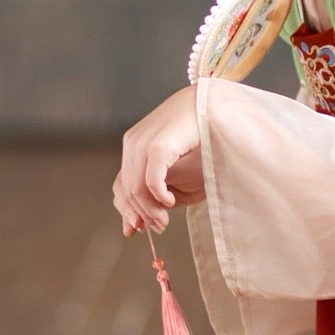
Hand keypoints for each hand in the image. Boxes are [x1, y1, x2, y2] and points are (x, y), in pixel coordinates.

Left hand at [114, 85, 201, 236]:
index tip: (138, 229)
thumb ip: (158, 184)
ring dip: (150, 210)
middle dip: (141, 214)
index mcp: (134, 145)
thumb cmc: (200, 134)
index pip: (121, 185)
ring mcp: (143, 143)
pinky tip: (170, 202)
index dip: (128, 210)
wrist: (214, 104)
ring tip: (164, 221)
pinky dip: (158, 196)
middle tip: (158, 228)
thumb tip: (141, 215)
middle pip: (126, 189)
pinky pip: (151, 180)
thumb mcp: (176, 164)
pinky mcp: (159, 146)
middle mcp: (133, 143)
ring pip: (136, 188)